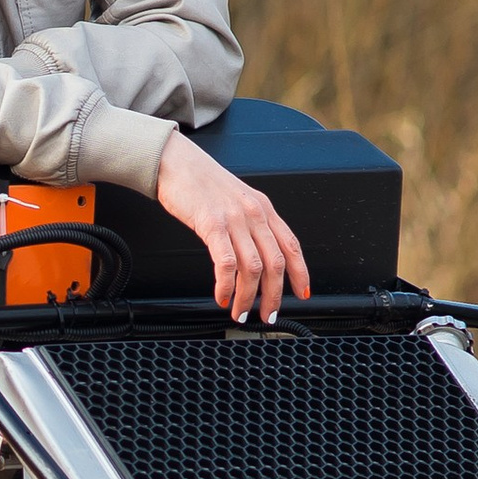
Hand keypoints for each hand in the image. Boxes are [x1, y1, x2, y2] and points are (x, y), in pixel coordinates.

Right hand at [155, 130, 311, 320]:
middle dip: (274, 295)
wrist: (176, 163)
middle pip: (275, 262)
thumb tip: (255, 258)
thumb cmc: (201, 183)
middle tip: (268, 315)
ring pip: (253, 267)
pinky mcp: (211, 224)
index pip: (291, 245)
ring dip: (248, 297)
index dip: (299, 272)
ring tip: (241, 312)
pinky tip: (222, 296)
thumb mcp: (236, 201)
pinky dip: (226, 286)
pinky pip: (226, 263)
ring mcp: (234, 219)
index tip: (302, 293)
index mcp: (263, 208)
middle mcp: (253, 213)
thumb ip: (249, 225)